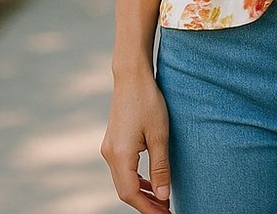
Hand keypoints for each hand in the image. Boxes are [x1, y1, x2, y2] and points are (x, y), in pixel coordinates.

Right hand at [101, 74, 172, 212]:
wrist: (131, 77)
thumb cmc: (148, 101)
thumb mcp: (159, 134)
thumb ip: (160, 167)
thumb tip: (163, 196)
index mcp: (120, 155)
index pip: (132, 194)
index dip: (148, 208)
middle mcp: (110, 155)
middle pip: (125, 191)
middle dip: (146, 204)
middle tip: (167, 211)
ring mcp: (109, 148)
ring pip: (123, 181)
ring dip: (141, 193)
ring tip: (161, 202)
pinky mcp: (113, 142)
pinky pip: (123, 169)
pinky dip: (136, 180)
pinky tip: (150, 183)